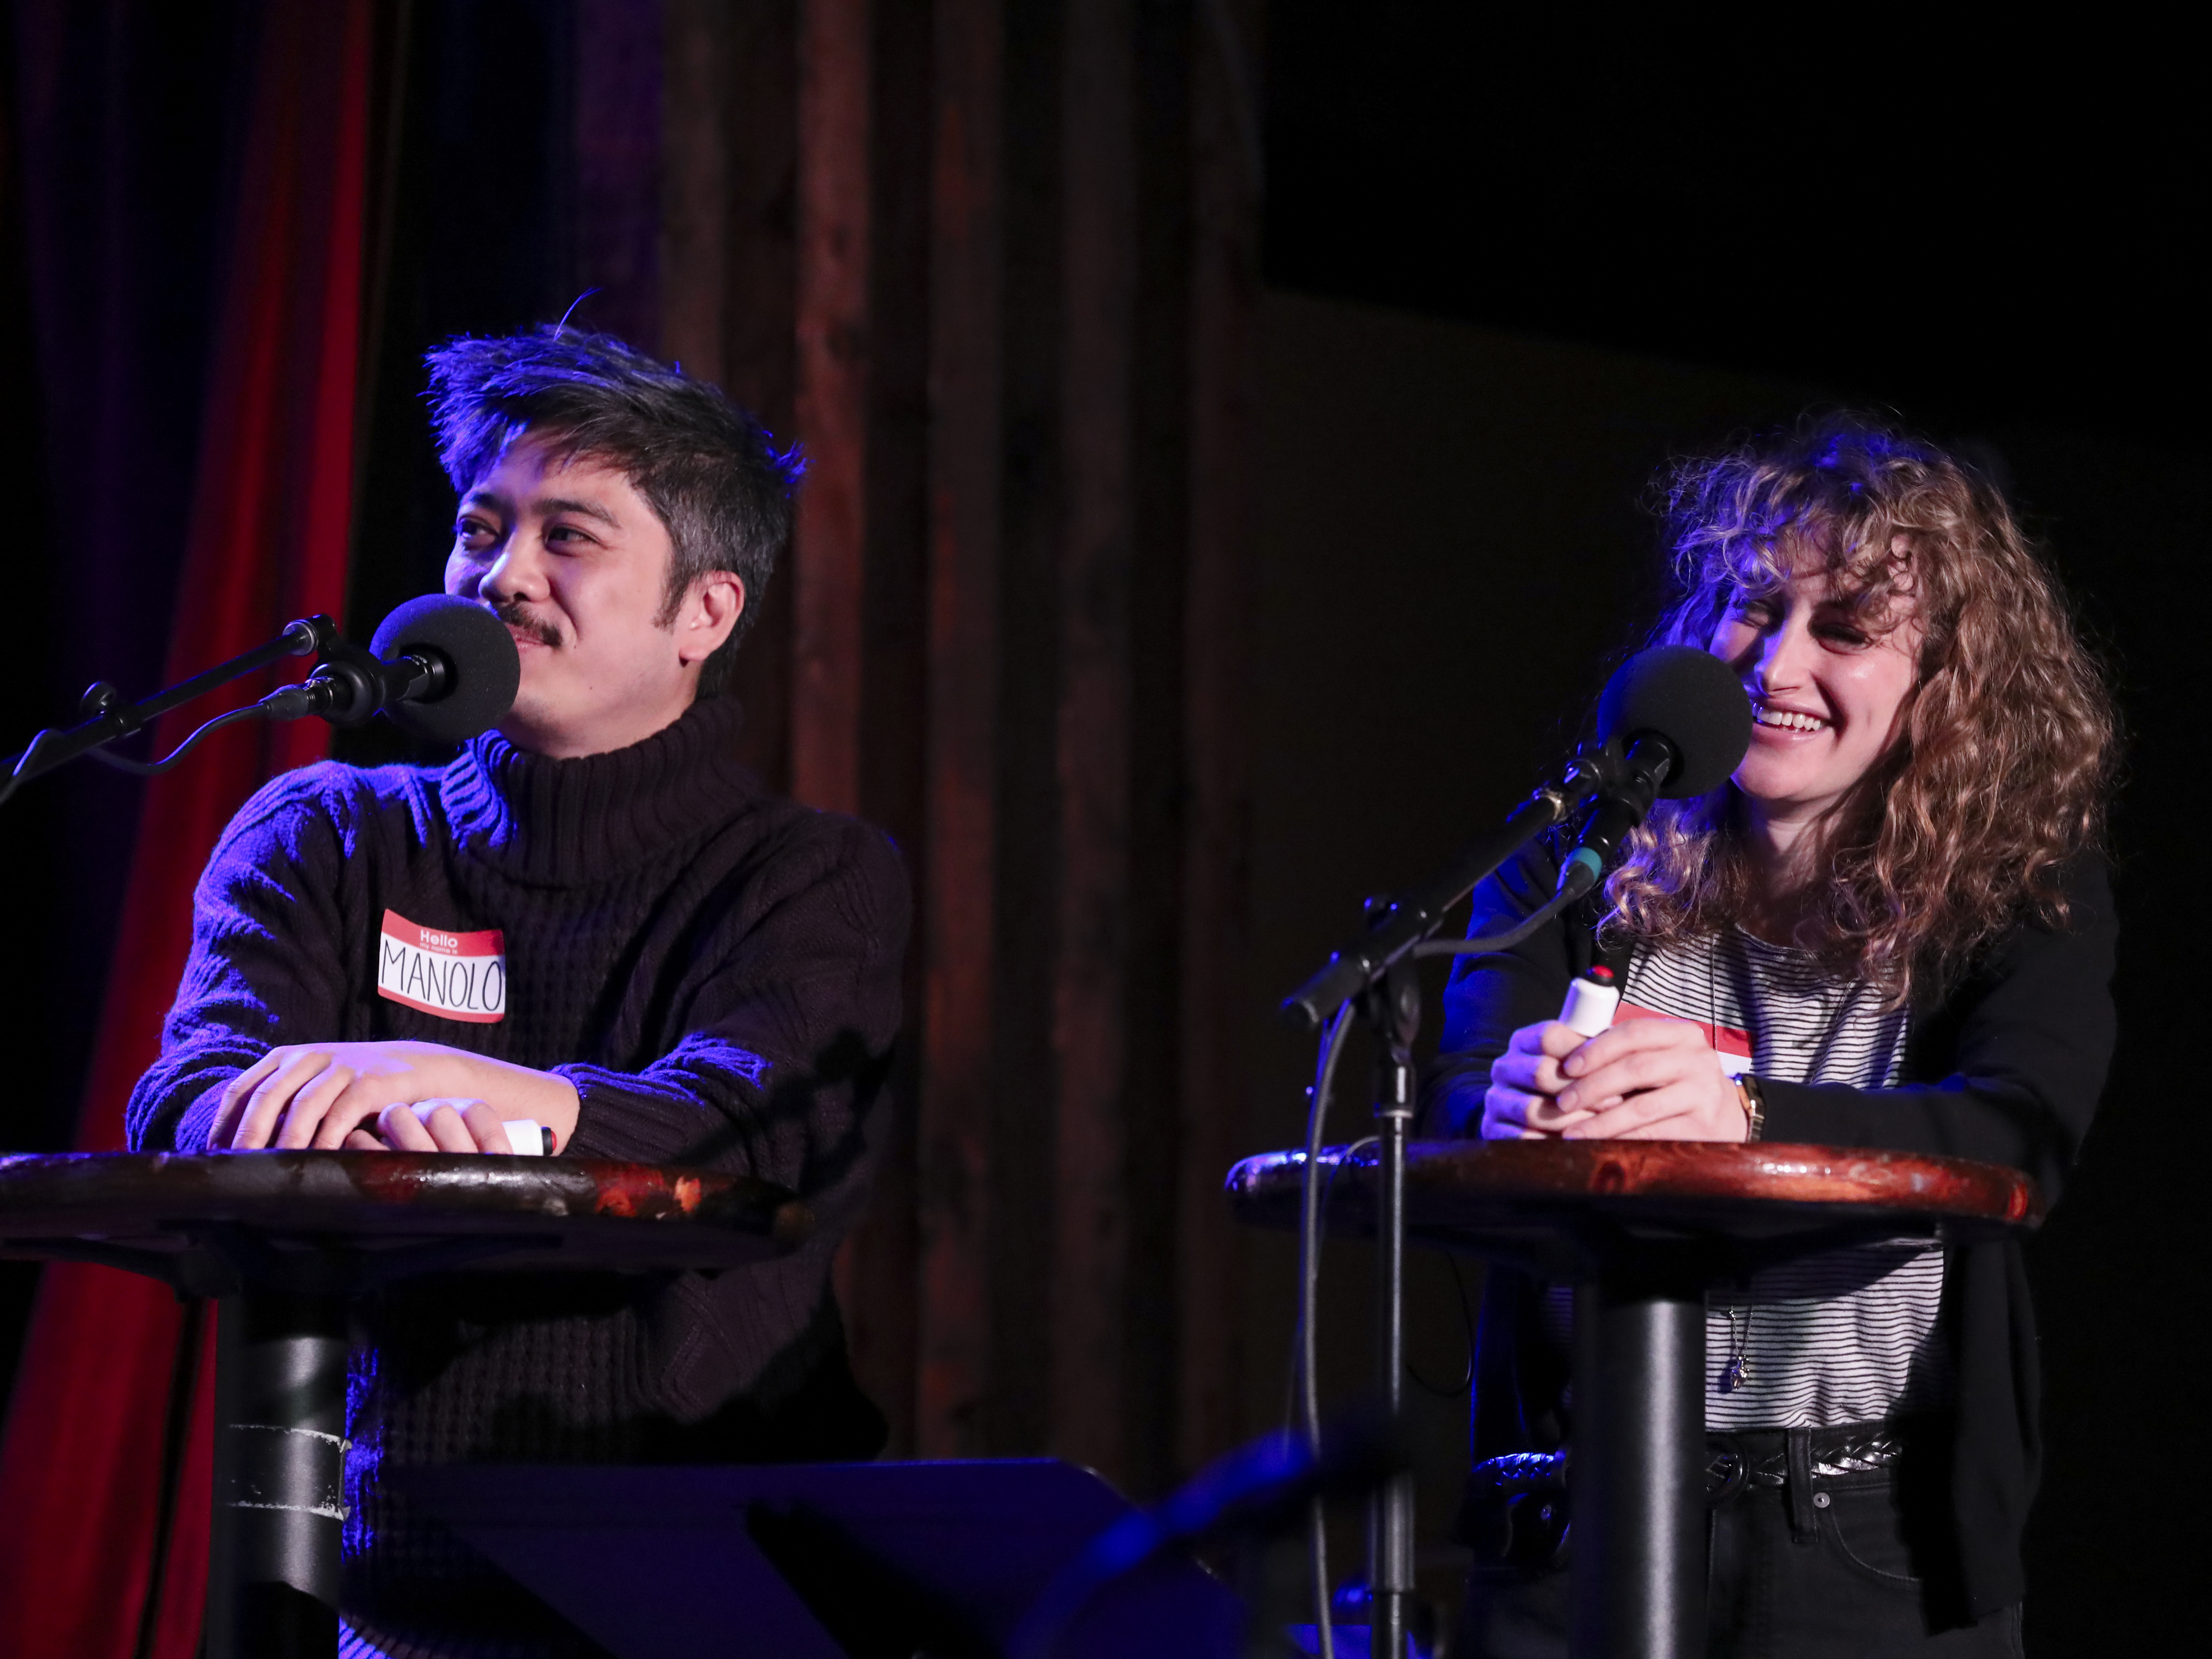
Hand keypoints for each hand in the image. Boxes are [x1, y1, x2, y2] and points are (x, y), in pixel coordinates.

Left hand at [213, 1040, 579, 1152]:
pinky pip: (341, 1113)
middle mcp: (310, 1057)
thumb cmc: (362, 1088)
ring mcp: (342, 1067)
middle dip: (248, 1138)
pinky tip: (318, 1162)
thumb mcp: (319, 1087)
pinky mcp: (372, 1082)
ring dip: (283, 1143)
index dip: (225, 1125)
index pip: (243, 1091)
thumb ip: (286, 1106)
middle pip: (265, 1098)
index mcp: (289, 1058)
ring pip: (301, 1106)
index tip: (216, 1159)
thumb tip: (240, 1152)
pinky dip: (326, 1140)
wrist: (423, 1068)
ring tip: (273, 1173)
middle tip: (238, 1171)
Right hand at [1481, 1021, 1619, 1139]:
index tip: (1614, 1070)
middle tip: (1614, 1104)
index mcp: (1524, 1042)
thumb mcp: (1583, 1064)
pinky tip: (1575, 1145)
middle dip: (1582, 1091)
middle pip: (1540, 1072)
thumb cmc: (1573, 1086)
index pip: (1549, 1037)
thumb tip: (1623, 1047)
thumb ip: (1596, 1052)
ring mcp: (1496, 1098)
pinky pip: (1520, 1139)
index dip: (1584, 1054)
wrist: (1537, 1119)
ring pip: (1532, 1109)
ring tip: (1598, 1127)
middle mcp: (1504, 1067)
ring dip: (1570, 1121)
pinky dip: (1551, 1144)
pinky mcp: (1492, 1129)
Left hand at [1550, 1017, 1748, 1141]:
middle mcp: (1698, 1059)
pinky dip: (1621, 1139)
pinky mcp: (1704, 1126)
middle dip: (1593, 1086)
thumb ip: (1623, 1055)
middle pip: (1636, 1068)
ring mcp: (1704, 1092)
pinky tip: (1597, 1145)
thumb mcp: (1657, 1058)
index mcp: (1681, 1034)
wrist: (1723, 1115)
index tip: (1568, 1066)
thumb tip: (1565, 1065)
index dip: (1597, 1048)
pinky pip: (1653, 1133)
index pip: (1634, 1032)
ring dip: (1602, 1120)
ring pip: (1643, 1106)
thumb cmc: (1675, 1082)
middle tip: (1562, 1101)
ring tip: (1571, 1130)